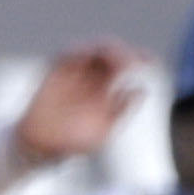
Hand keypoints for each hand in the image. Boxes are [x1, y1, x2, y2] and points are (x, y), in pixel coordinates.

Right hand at [15, 42, 151, 167]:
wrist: (42, 145)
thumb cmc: (74, 141)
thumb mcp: (105, 130)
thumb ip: (122, 110)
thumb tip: (142, 90)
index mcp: (106, 88)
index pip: (126, 65)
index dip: (139, 58)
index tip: (151, 61)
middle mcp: (92, 76)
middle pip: (112, 53)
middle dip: (124, 53)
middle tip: (133, 62)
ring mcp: (74, 72)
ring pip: (93, 49)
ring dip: (106, 50)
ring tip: (117, 60)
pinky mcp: (55, 71)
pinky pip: (67, 53)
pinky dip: (79, 50)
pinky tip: (90, 54)